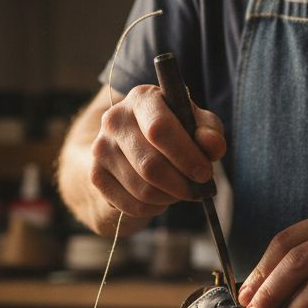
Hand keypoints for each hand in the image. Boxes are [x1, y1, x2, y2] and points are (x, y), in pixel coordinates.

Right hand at [88, 85, 225, 217]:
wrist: (131, 148)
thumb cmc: (173, 132)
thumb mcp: (196, 125)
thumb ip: (209, 131)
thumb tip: (211, 145)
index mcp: (142, 98)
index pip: (158, 129)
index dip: (185, 155)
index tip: (204, 173)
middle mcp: (114, 119)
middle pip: (150, 165)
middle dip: (181, 184)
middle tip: (197, 190)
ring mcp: (101, 148)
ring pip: (143, 189)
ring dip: (169, 197)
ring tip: (179, 191)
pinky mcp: (96, 175)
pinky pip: (131, 205)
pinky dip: (153, 208)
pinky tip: (160, 197)